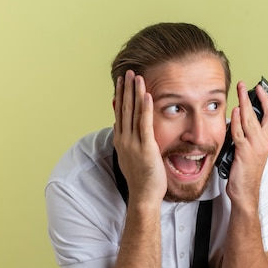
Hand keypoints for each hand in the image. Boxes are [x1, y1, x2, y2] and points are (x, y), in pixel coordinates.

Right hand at [113, 70, 166, 204]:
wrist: (143, 196)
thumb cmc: (142, 179)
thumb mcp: (131, 156)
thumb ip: (129, 141)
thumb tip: (125, 129)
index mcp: (121, 140)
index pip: (120, 113)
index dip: (121, 95)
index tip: (122, 81)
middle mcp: (124, 140)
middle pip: (124, 109)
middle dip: (126, 89)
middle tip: (128, 72)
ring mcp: (133, 144)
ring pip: (133, 113)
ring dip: (135, 93)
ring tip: (137, 77)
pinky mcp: (146, 148)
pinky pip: (145, 125)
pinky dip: (145, 109)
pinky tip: (146, 95)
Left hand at [225, 81, 267, 206]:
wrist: (245, 193)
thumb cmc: (244, 176)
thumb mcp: (247, 153)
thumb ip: (244, 138)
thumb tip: (235, 124)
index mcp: (265, 142)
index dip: (265, 101)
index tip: (258, 89)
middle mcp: (262, 143)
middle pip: (258, 114)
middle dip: (250, 97)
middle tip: (244, 84)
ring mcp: (254, 147)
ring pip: (249, 121)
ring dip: (243, 104)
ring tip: (239, 92)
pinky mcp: (244, 153)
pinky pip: (240, 133)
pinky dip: (236, 121)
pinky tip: (234, 112)